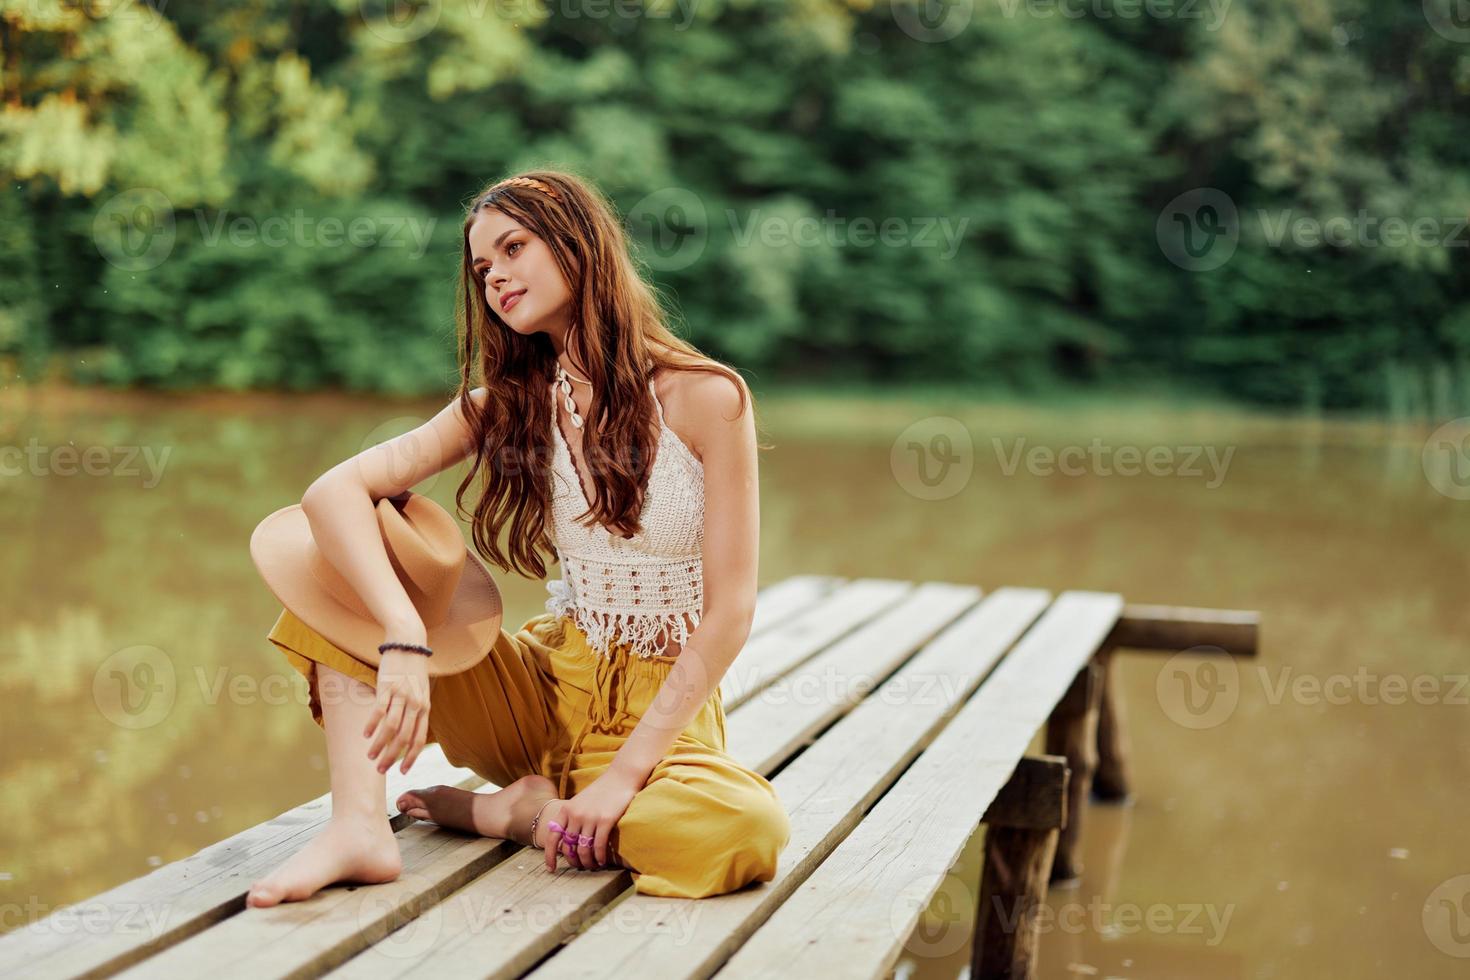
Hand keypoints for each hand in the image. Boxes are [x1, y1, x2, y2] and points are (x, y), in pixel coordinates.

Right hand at [365, 646, 431, 774]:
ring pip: (390, 728)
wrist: (408, 643)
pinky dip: (371, 725)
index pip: (419, 739)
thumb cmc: (413, 670)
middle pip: (403, 738)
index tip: (402, 771)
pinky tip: (364, 735)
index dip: (411, 757)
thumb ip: (416, 711)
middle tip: (381, 770)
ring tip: (370, 756)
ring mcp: (401, 696)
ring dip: (379, 745)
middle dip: (392, 757)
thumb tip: (408, 733)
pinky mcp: (387, 687)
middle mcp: (414, 704)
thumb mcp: (421, 692)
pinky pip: (378, 711)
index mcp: (425, 707)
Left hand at [544, 768, 641, 871]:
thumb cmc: (601, 791)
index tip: (551, 868)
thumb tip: (565, 841)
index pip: (553, 837)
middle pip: (569, 847)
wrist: (620, 777)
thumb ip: (570, 818)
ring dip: (587, 862)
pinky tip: (602, 861)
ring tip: (592, 865)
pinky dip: (599, 857)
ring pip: (583, 850)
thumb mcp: (579, 801)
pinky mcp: (606, 820)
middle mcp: (576, 815)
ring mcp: (590, 818)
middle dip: (573, 861)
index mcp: (566, 810)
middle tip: (579, 866)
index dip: (549, 855)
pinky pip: (599, 846)